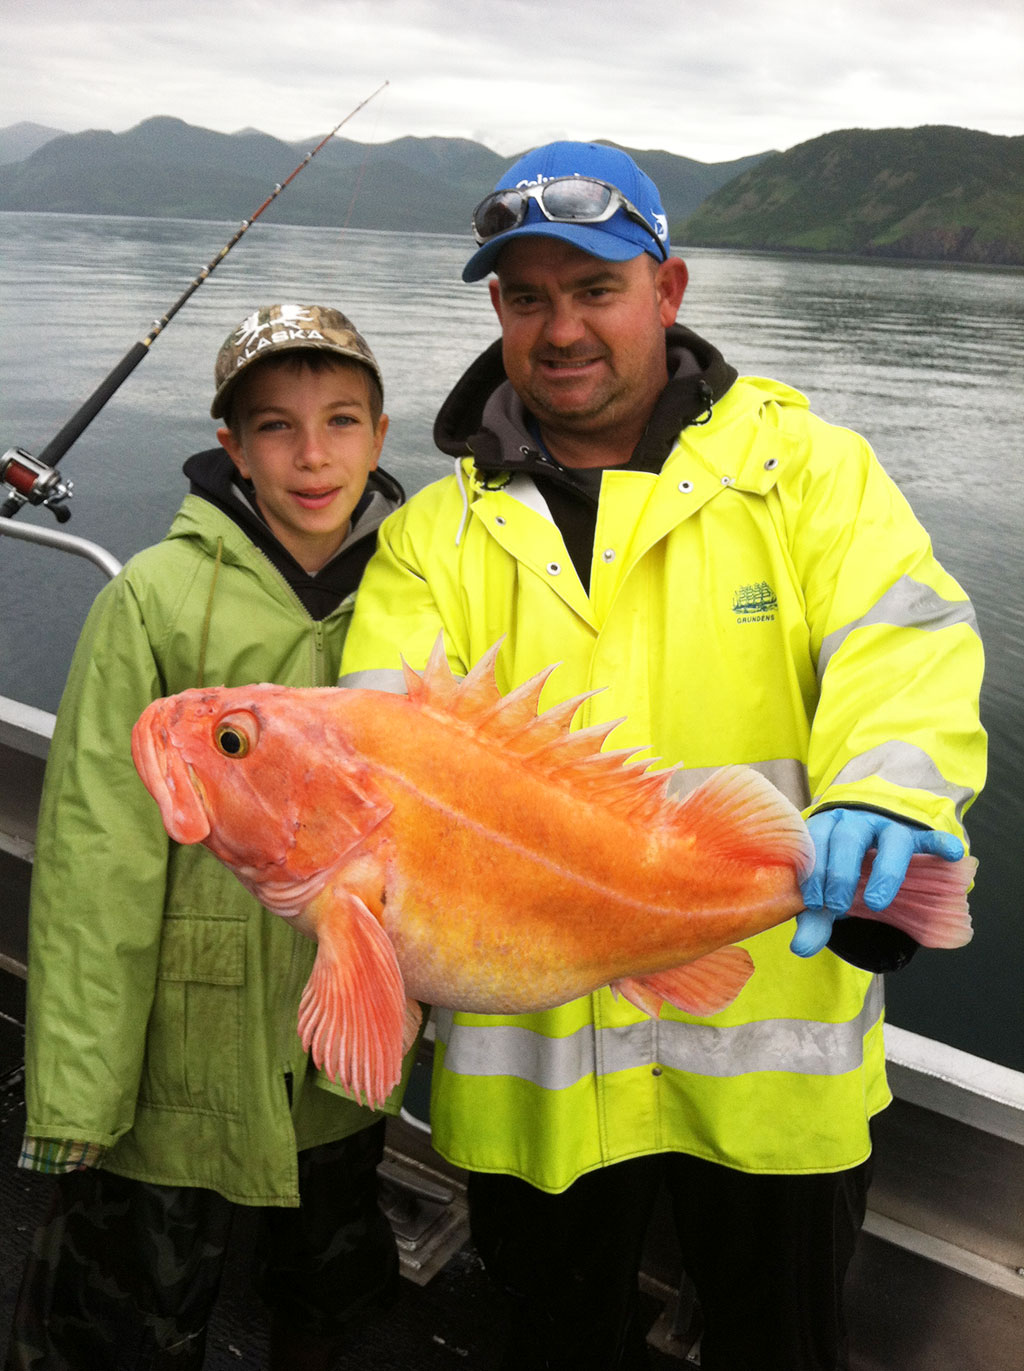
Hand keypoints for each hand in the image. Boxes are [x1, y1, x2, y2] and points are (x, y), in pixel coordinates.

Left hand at [790, 809, 963, 957]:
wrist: (866, 852)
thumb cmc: (838, 872)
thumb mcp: (825, 894)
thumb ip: (814, 920)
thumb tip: (801, 949)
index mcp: (825, 827)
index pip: (816, 841)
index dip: (814, 872)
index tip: (815, 903)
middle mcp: (855, 821)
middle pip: (848, 838)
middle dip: (841, 874)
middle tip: (839, 906)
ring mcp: (886, 827)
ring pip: (889, 839)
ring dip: (884, 871)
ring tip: (876, 903)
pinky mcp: (914, 836)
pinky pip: (929, 837)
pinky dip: (941, 843)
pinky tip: (952, 853)